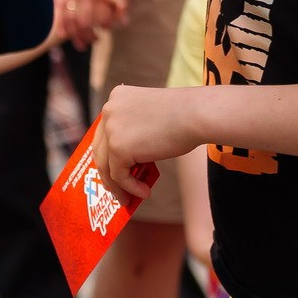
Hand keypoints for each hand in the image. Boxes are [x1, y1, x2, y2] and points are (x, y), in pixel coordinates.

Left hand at [92, 83, 189, 199]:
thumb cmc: (183, 116)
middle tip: (118, 189)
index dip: (108, 154)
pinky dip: (131, 187)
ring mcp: (111, 129)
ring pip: (106, 166)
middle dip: (108, 173)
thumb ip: (133, 131)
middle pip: (100, 149)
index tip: (113, 170)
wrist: (196, 115)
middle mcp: (109, 110)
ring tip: (129, 199)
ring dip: (117, 186)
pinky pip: (119, 176)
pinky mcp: (119, 148)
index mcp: (116, 98)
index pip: (104, 132)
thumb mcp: (150, 117)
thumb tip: (127, 162)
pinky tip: (144, 192)